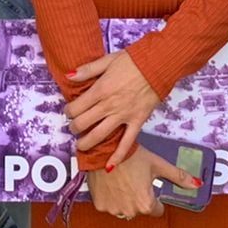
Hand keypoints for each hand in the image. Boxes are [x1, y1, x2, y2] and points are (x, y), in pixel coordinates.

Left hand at [65, 49, 161, 168]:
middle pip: (84, 123)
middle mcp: (109, 105)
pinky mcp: (137, 122)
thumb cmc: (133, 61)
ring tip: (81, 145)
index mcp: (100, 89)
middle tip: (74, 128)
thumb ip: (87, 69)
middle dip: (74, 128)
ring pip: (99, 135)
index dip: (69, 112)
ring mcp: (123, 115)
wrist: (158, 65)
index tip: (69, 112)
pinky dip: (117, 156)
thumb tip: (68, 76)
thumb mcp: (107, 60)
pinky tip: (109, 167)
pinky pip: (126, 142)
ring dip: (86, 143)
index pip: (76, 107)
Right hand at [84, 146, 197, 219]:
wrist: (104, 148)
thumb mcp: (157, 164)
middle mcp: (130, 210)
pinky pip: (110, 205)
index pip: (157, 210)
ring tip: (122, 179)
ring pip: (124, 208)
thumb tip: (196, 184)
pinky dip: (111, 197)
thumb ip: (178, 177)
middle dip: (139, 197)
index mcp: (146, 204)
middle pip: (140, 209)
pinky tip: (112, 182)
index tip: (149, 186)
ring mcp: (114, 209)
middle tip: (134, 179)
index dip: (155, 198)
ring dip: (124, 198)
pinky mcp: (101, 205)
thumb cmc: (131, 155)